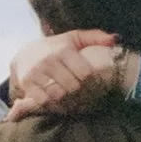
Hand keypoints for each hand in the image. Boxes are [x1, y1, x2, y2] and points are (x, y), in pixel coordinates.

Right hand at [7, 30, 122, 117]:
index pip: (85, 73)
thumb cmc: (55, 48)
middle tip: (81, 94)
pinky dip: (51, 103)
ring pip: (58, 94)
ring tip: (69, 98)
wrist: (25, 54)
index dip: (91, 81)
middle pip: (72, 86)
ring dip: (65, 100)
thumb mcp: (73, 39)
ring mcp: (36, 72)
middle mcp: (49, 60)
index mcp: (63, 50)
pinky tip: (55, 100)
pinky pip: (43, 100)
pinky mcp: (26, 83)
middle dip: (79, 93)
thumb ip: (95, 38)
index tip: (92, 83)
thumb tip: (115, 39)